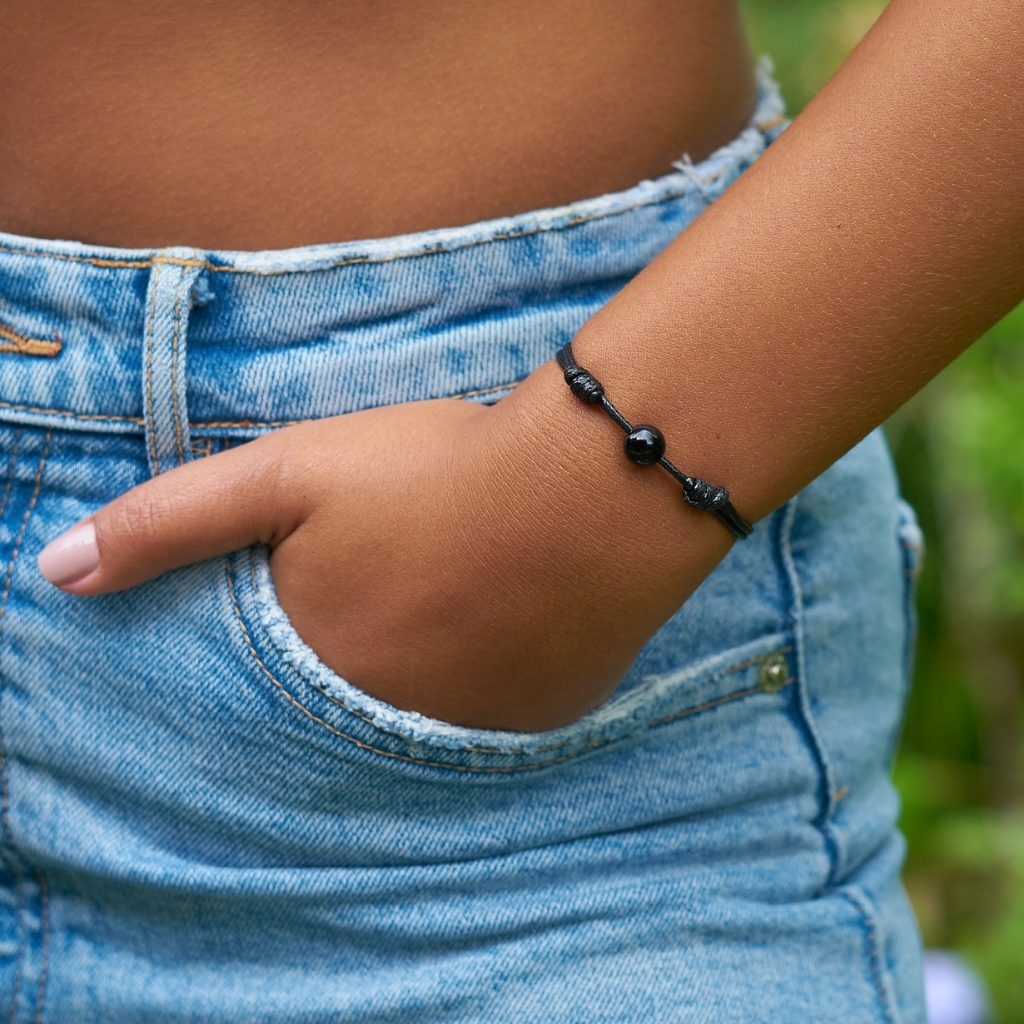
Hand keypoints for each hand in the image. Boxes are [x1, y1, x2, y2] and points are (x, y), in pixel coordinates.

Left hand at [36, 363, 734, 730]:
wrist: (589, 491)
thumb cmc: (434, 474)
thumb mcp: (288, 473)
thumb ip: (170, 522)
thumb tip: (54, 573)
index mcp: (315, 667)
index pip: (265, 682)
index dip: (286, 628)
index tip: (320, 592)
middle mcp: (385, 724)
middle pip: (345, 698)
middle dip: (357, 644)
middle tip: (398, 586)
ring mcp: (468, 733)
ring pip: (419, 710)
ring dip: (423, 663)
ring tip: (448, 598)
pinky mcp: (539, 720)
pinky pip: (489, 714)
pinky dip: (482, 676)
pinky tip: (501, 620)